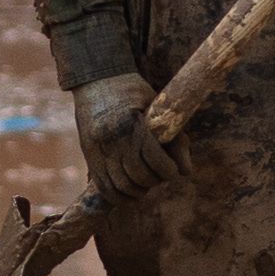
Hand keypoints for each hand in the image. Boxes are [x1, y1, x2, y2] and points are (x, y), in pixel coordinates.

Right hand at [76, 70, 176, 202]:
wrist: (97, 78)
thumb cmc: (134, 93)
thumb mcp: (158, 108)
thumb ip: (175, 139)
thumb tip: (187, 173)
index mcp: (131, 122)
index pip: (154, 158)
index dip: (168, 171)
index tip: (173, 171)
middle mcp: (112, 137)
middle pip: (137, 176)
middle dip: (154, 181)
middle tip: (160, 176)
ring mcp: (97, 147)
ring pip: (120, 186)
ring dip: (138, 191)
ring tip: (146, 184)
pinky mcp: (88, 154)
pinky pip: (102, 187)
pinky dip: (118, 197)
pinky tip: (130, 193)